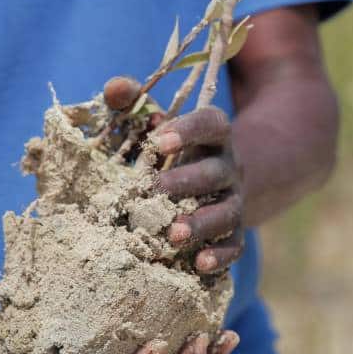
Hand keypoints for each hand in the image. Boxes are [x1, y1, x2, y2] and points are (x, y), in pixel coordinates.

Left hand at [149, 107, 244, 274]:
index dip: (189, 130)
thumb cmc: (169, 149)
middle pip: (216, 172)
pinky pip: (236, 244)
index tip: (157, 140)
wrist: (212, 180)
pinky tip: (199, 264)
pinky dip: (221, 256)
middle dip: (186, 182)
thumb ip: (133, 101)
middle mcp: (229, 167)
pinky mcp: (235, 231)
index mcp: (213, 135)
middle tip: (153, 191)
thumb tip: (116, 89)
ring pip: (227, 212)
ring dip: (201, 224)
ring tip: (173, 235)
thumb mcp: (155, 121)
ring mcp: (234, 200)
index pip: (211, 123)